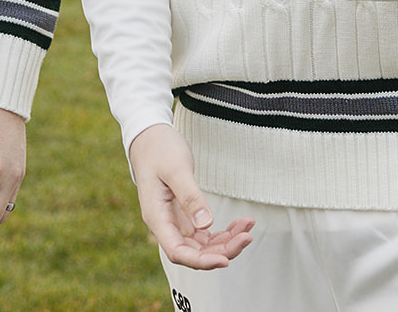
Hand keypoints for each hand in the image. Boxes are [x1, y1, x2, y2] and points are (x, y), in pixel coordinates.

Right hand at [128, 124, 253, 268]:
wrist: (150, 137)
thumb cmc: (159, 149)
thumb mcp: (176, 169)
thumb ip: (190, 197)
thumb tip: (206, 225)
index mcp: (156, 217)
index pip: (178, 252)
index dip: (201, 261)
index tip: (225, 259)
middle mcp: (165, 225)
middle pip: (194, 253)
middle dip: (222, 250)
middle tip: (246, 237)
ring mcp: (175, 222)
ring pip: (203, 245)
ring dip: (226, 241)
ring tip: (247, 227)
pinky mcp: (185, 215)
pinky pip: (205, 233)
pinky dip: (223, 232)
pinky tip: (239, 224)